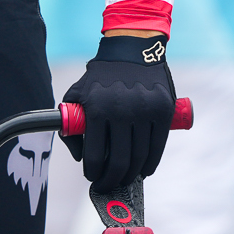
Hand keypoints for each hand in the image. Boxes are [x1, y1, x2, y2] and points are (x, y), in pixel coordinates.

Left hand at [60, 36, 176, 188]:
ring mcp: (145, 111)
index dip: (93, 173)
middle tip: (109, 185)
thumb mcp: (76, 94)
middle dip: (112, 180)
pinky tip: (144, 170)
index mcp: (97, 108)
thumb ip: (70, 125)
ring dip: (132, 175)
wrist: (131, 49)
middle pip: (120, 162)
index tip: (92, 178)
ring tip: (125, 178)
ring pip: (140, 157)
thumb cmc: (100, 77)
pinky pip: (158, 147)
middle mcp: (121, 110)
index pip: (95, 156)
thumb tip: (79, 157)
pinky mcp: (163, 110)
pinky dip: (151, 164)